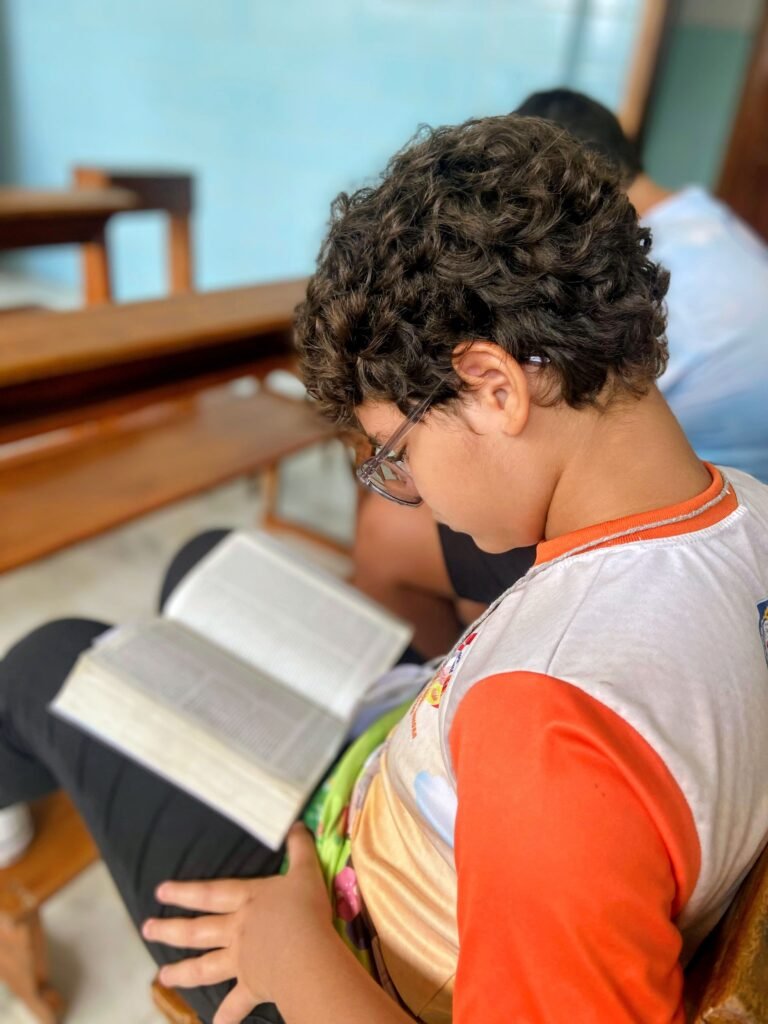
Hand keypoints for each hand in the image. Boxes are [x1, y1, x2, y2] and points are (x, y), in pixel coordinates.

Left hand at [142, 823, 331, 1023]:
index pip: (210, 893)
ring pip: (206, 966)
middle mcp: (238, 930)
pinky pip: (237, 1004)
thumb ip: (300, 848)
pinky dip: (226, 1016)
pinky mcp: (253, 985)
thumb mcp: (305, 871)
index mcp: (248, 900)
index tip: (160, 892)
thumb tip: (296, 826)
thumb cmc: (304, 908)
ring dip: (183, 972)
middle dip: (171, 929)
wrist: (305, 950)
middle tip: (147, 929)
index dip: (185, 892)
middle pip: (198, 929)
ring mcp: (242, 960)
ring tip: (162, 977)